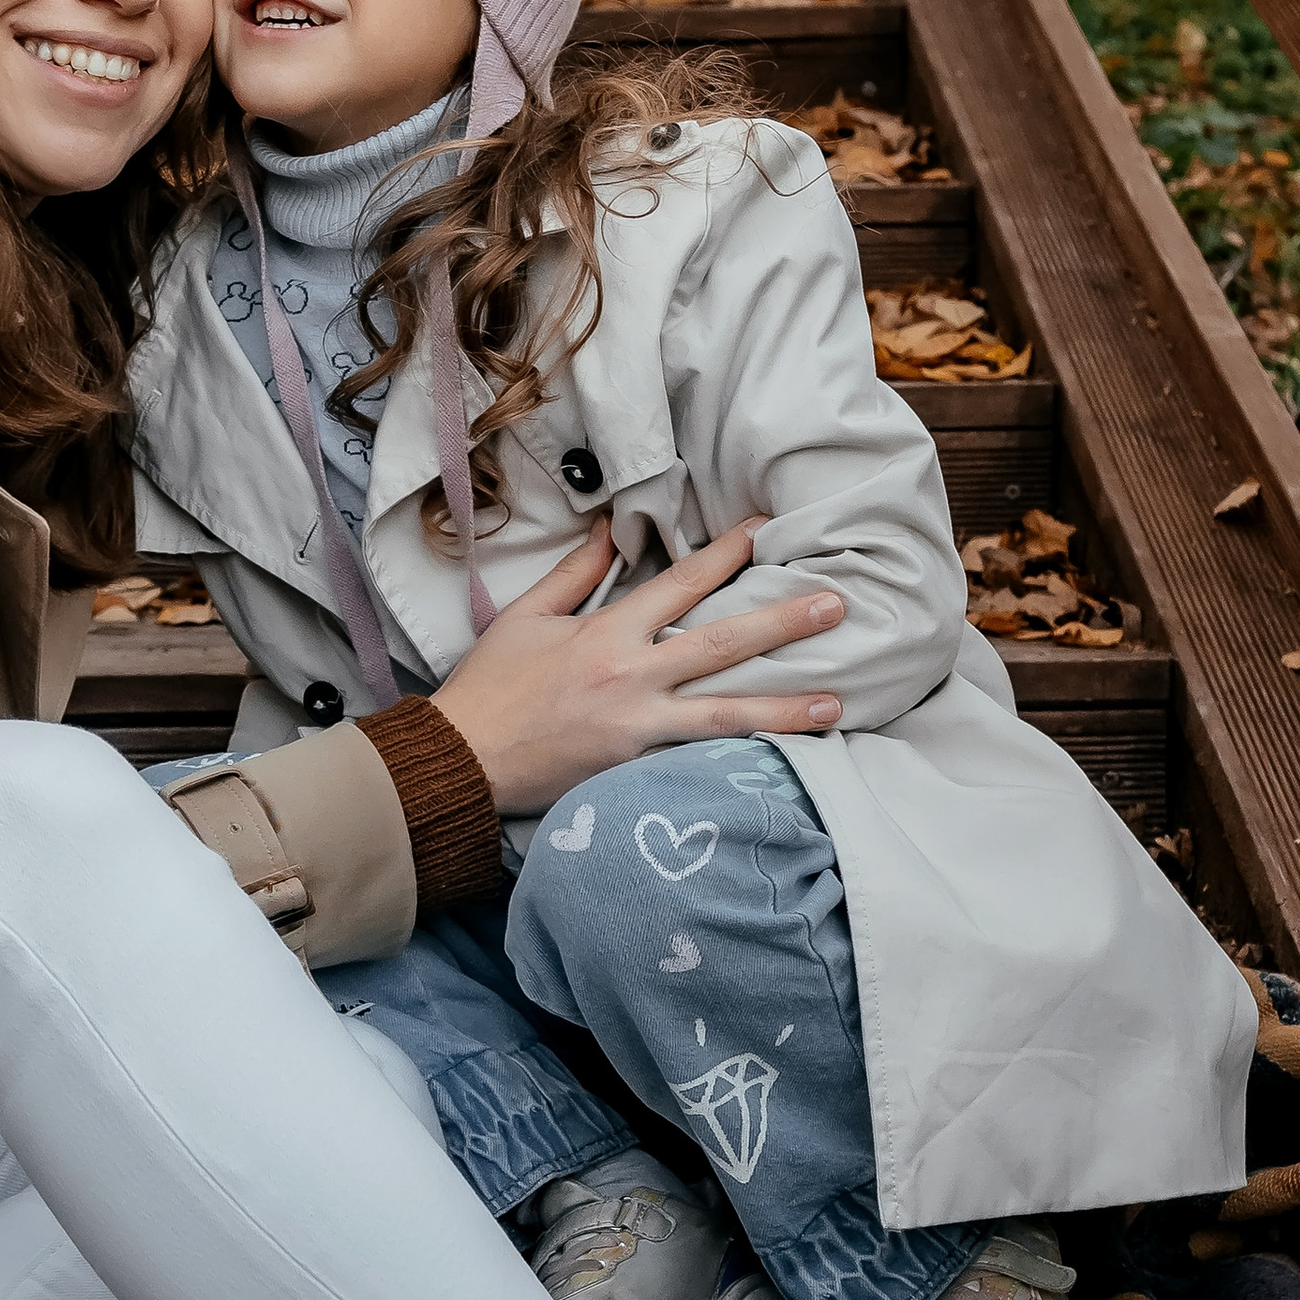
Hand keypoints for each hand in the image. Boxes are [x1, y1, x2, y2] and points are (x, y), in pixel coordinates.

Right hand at [429, 518, 843, 817]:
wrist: (463, 761)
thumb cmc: (490, 689)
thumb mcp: (526, 618)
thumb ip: (575, 575)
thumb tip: (611, 532)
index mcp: (606, 632)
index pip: (681, 582)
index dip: (727, 553)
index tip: (765, 530)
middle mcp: (632, 674)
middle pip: (722, 642)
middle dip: (783, 623)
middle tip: (836, 606)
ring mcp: (639, 725)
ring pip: (726, 711)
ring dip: (785, 705)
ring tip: (836, 702)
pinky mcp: (636, 768)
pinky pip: (700, 758)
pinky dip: (741, 756)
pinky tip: (784, 759)